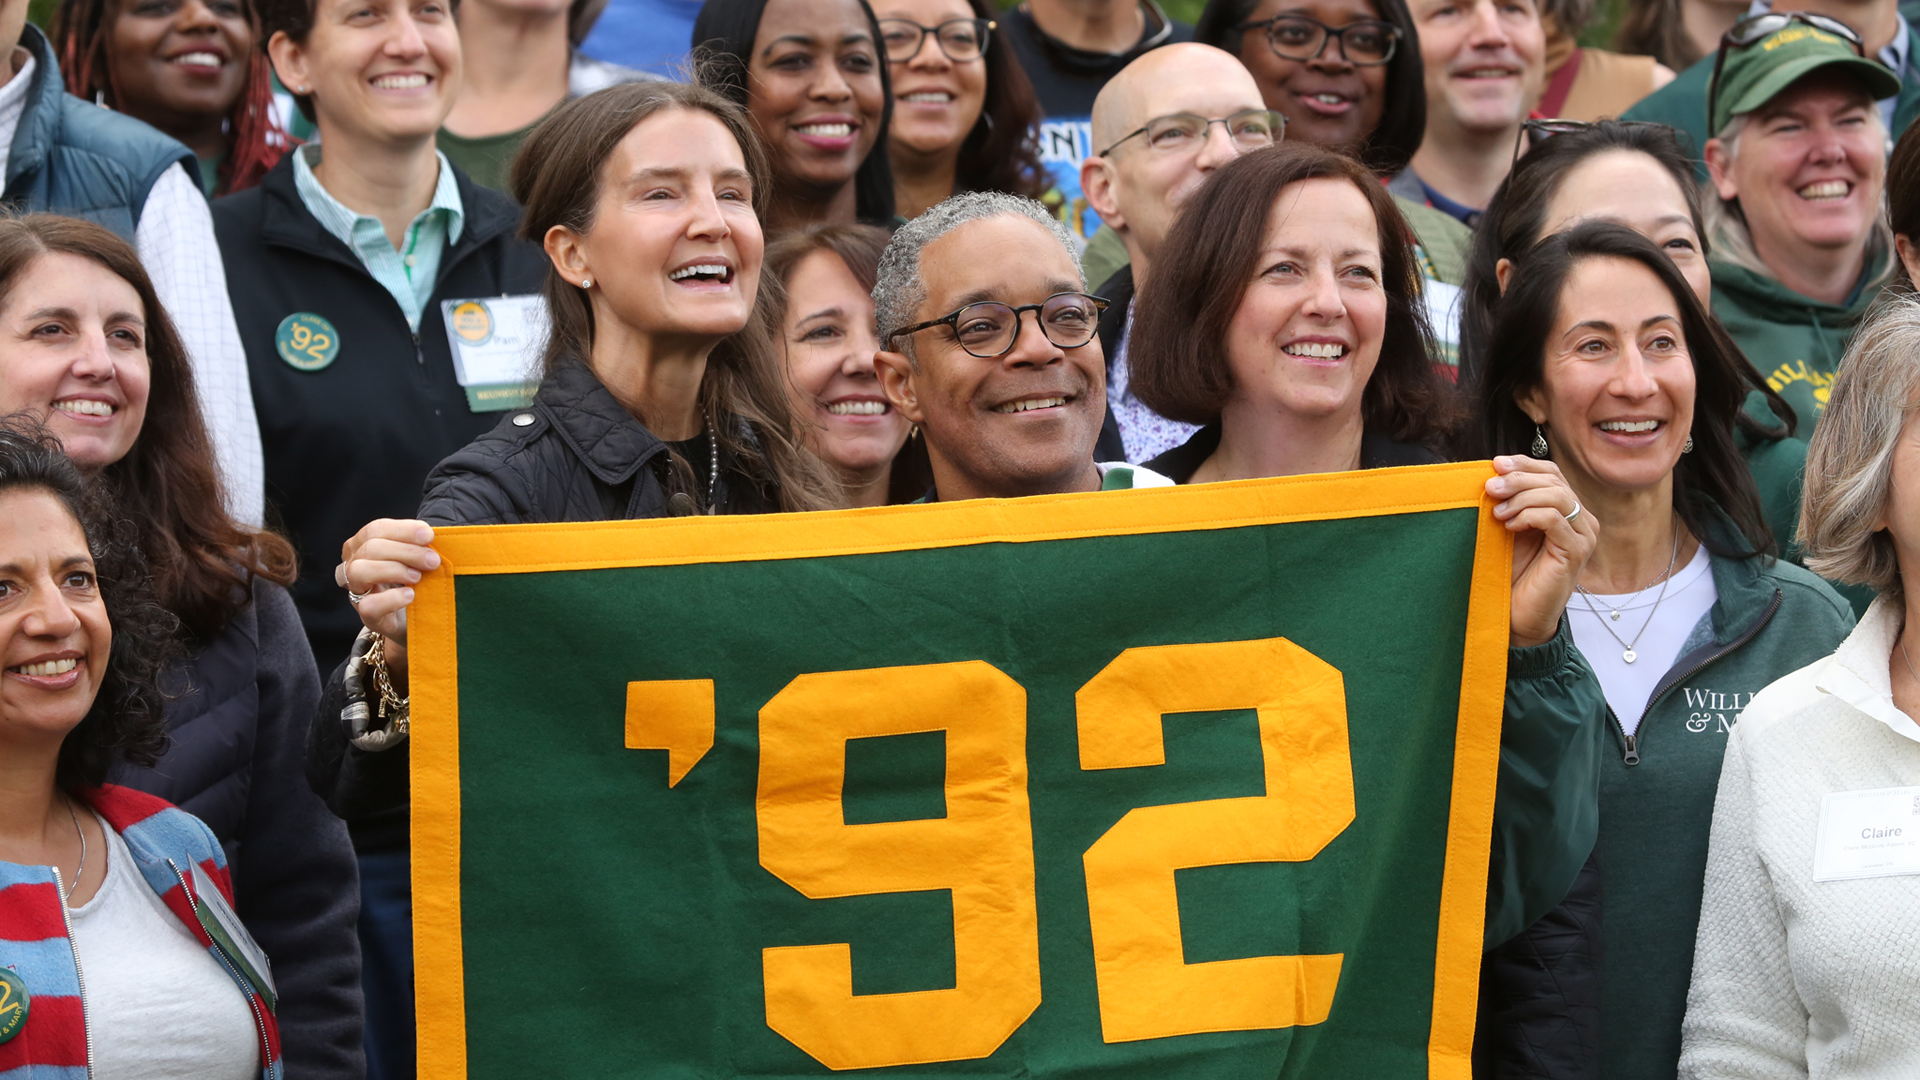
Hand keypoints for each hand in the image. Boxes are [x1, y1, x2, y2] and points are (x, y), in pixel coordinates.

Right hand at [337, 519, 438, 648]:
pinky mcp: (368, 617)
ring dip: (394, 570)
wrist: (418, 622)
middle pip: (370, 548)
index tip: (428, 535)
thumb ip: (418, 546)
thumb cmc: (416, 583)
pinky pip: (368, 605)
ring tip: (418, 577)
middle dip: (406, 551)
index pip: (375, 530)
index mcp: (363, 546)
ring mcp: (358, 593)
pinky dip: (391, 598)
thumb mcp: (416, 560)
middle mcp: (354, 567)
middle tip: (432, 560)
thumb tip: (430, 535)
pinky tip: (410, 595)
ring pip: (360, 571)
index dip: (402, 530)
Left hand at [1487, 456, 1596, 648]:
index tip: (1495, 464)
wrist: (1516, 616)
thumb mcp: (1508, 529)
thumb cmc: (1511, 574)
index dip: (1524, 464)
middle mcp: (1581, 521)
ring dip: (1522, 497)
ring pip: (1557, 496)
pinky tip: (1510, 525)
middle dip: (1518, 478)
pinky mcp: (1576, 552)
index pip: (1551, 473)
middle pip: (1554, 481)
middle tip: (1490, 487)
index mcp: (1567, 511)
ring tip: (1497, 512)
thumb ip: (1509, 502)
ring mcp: (1582, 536)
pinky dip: (1530, 515)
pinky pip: (1555, 519)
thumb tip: (1493, 471)